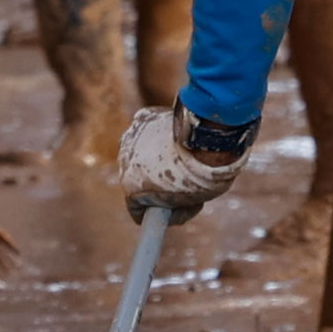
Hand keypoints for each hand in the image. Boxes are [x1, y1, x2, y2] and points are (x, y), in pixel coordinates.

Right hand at [112, 104, 247, 215]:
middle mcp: (124, 162)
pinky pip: (147, 132)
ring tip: (182, 157)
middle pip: (137, 179)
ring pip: (141, 154)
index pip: (136, 208)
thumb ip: (174, 206)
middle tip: (181, 183)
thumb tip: (170, 209)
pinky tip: (175, 138)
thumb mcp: (191, 202)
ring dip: (155, 158)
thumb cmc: (204, 175)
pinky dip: (157, 136)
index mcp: (132, 187)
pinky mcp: (142, 118)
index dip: (152, 213)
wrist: (209, 138)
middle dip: (154, 183)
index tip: (164, 212)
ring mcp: (131, 138)